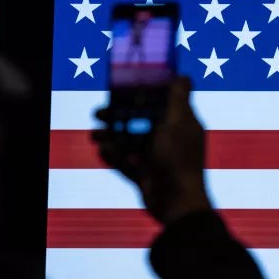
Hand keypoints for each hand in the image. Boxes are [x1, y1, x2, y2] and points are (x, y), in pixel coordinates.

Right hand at [92, 76, 210, 224]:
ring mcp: (157, 158)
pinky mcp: (146, 175)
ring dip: (111, 136)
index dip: (143, 95)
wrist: (177, 203)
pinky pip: (127, 163)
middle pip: (141, 122)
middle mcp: (170, 138)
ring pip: (130, 141)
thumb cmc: (178, 159)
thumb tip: (184, 76)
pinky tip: (104, 152)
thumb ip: (178, 100)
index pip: (161, 103)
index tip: (122, 88)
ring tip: (95, 135)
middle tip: (99, 112)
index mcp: (181, 124)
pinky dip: (115, 157)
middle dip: (119, 116)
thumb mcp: (178, 123)